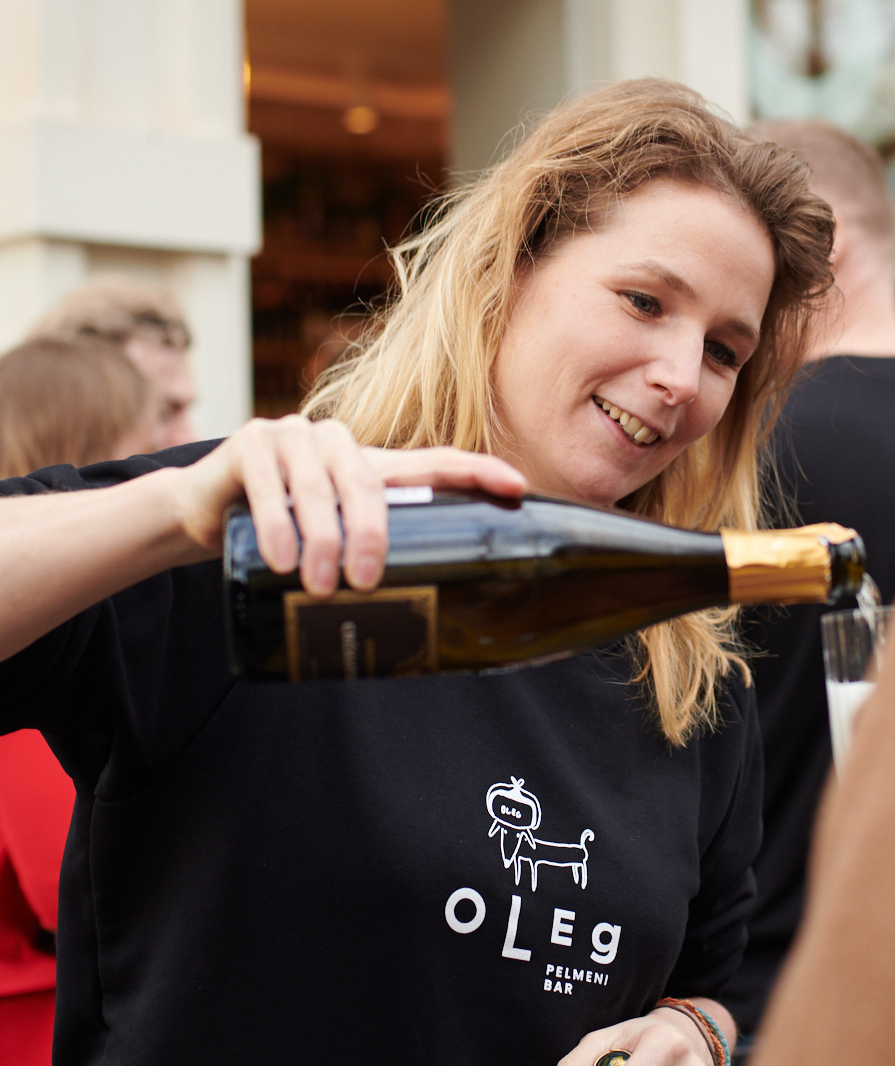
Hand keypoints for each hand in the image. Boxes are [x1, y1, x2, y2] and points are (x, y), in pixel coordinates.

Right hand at [172, 416, 526, 594]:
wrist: (205, 513)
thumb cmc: (281, 533)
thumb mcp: (329, 541)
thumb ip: (371, 564)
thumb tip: (428, 629)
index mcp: (369, 464)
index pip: (432, 462)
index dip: (476, 470)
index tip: (517, 486)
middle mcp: (337, 442)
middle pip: (369, 482)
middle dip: (370, 534)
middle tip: (364, 584)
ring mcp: (293, 436)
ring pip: (318, 486)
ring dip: (320, 539)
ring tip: (321, 587)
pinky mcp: (250, 443)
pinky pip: (269, 483)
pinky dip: (275, 525)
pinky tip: (279, 559)